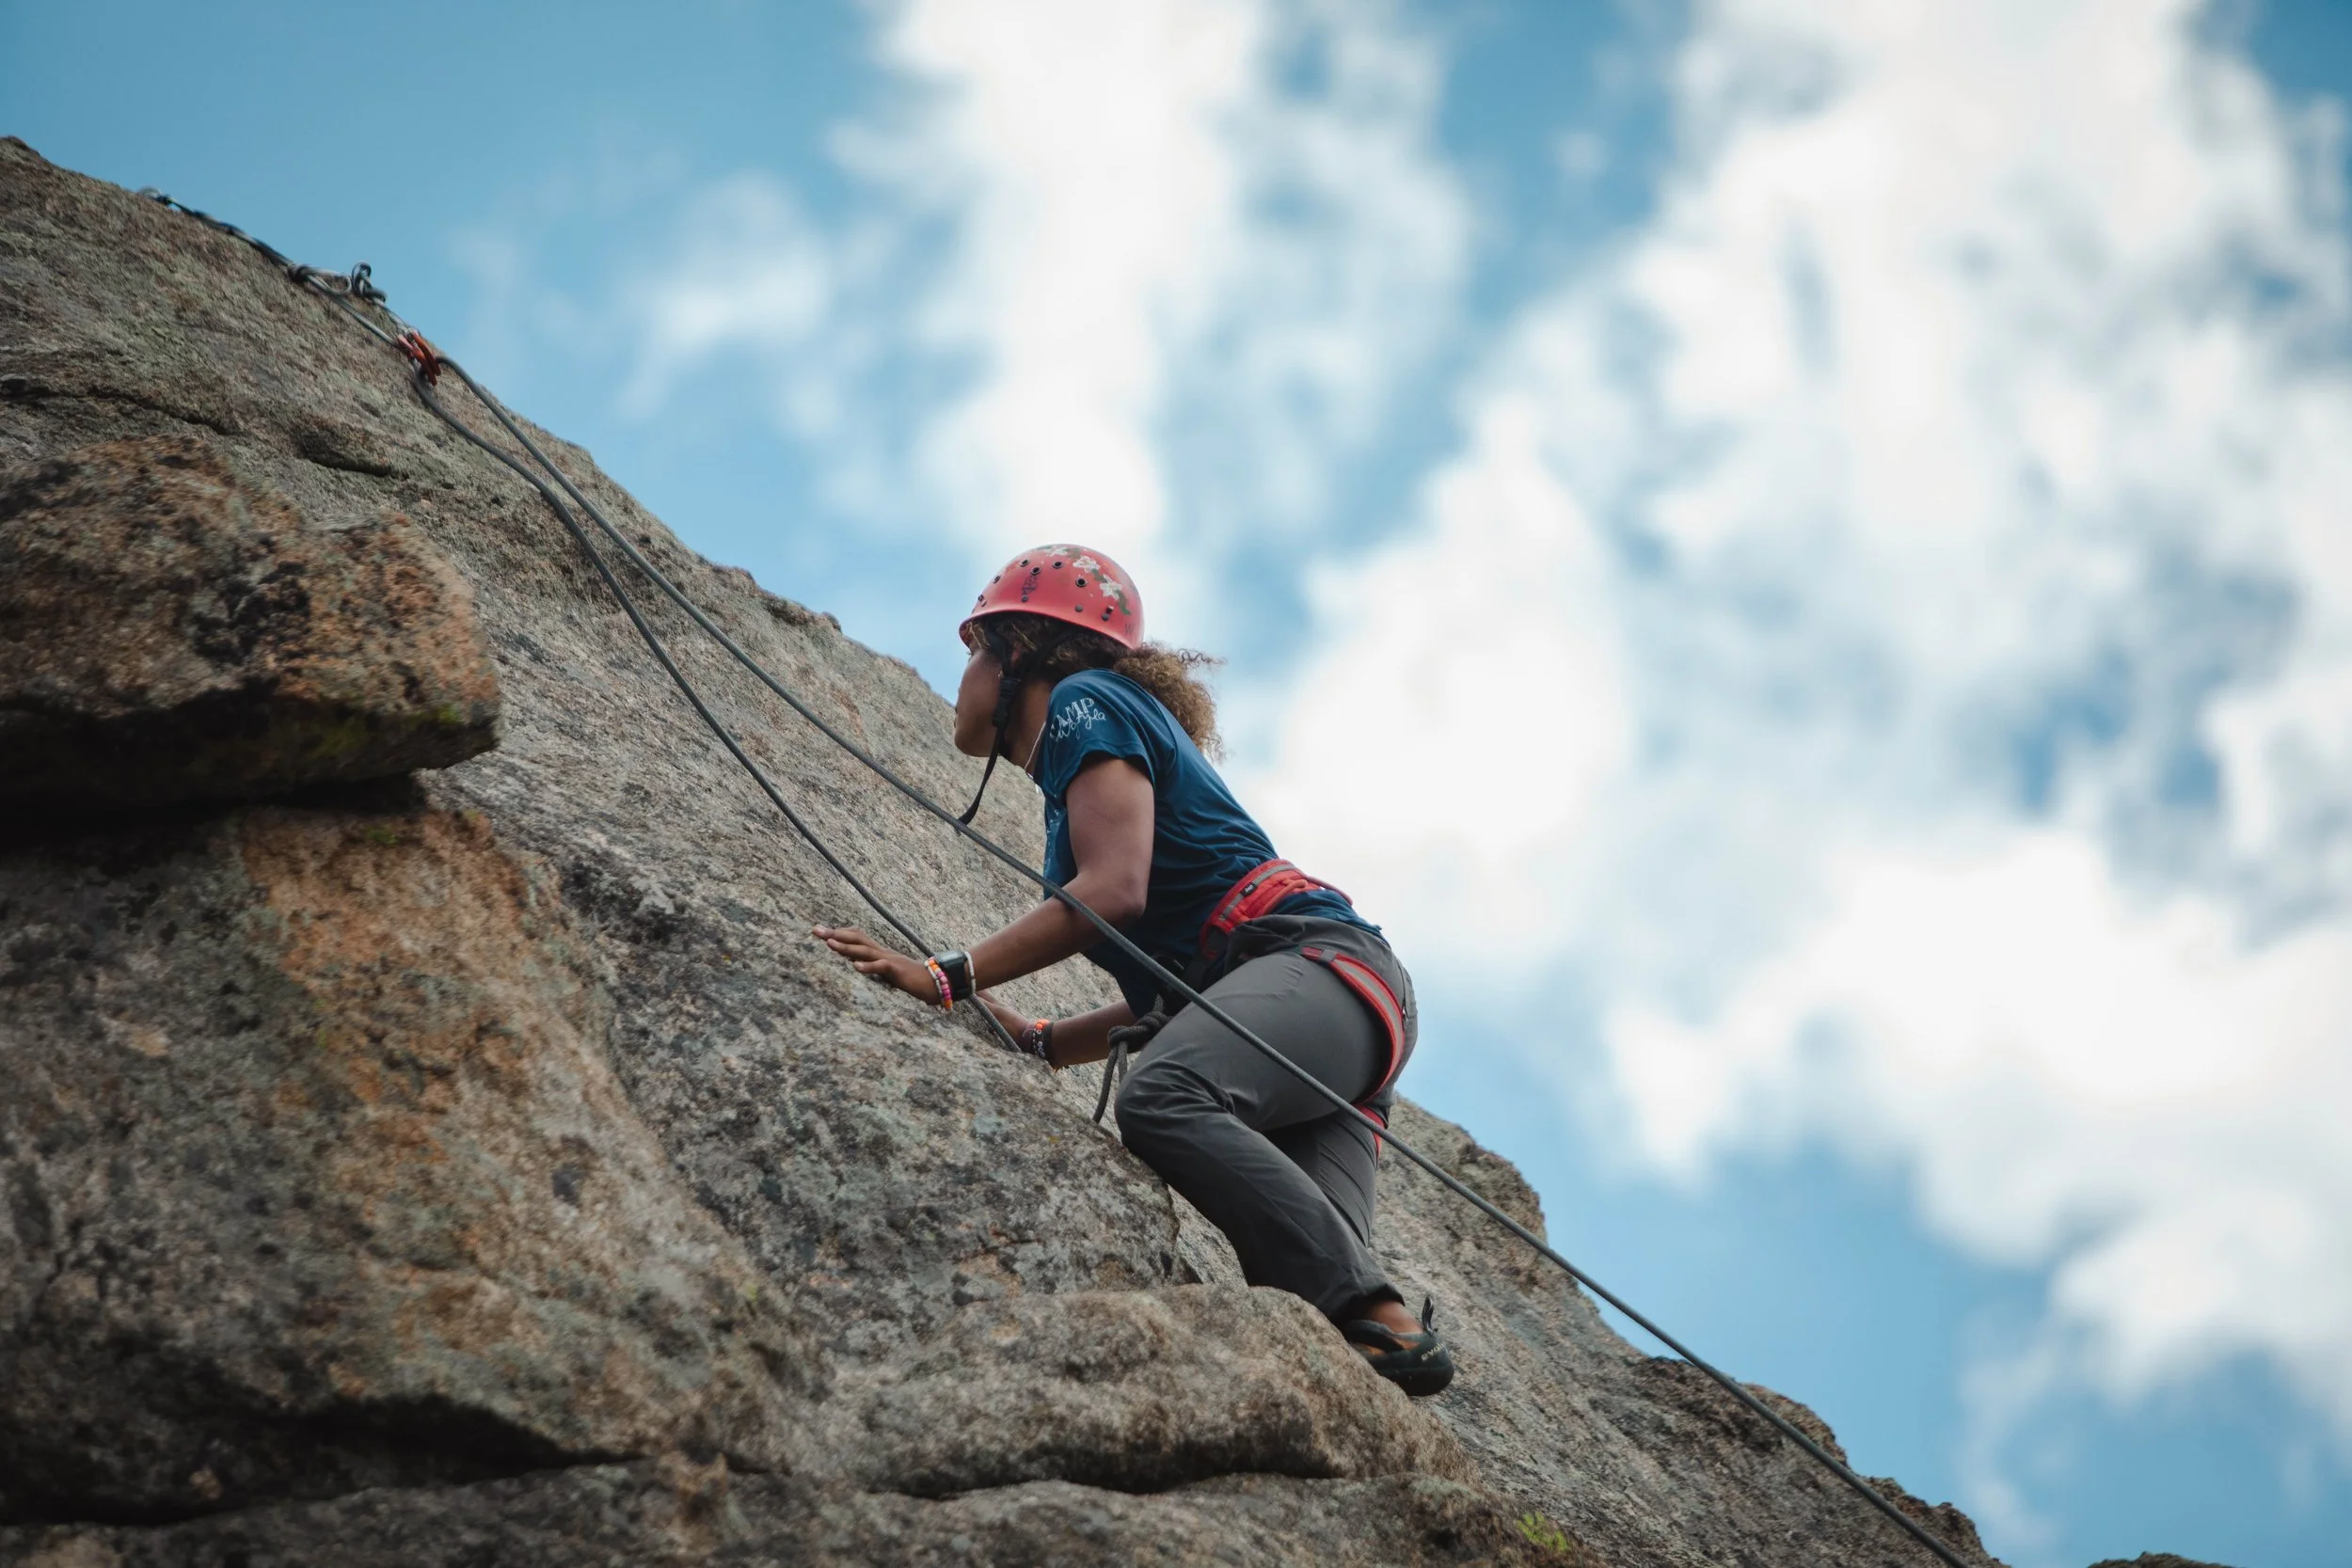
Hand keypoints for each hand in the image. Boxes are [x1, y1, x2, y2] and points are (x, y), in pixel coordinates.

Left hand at [813, 925, 935, 1003]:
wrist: (937, 982)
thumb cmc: (912, 979)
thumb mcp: (887, 971)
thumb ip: (873, 965)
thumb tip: (855, 962)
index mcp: (879, 952)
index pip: (857, 937)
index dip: (839, 933)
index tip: (821, 931)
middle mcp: (882, 952)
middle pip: (856, 938)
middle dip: (835, 934)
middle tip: (815, 930)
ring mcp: (890, 960)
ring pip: (865, 950)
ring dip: (846, 947)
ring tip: (829, 943)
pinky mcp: (897, 971)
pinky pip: (881, 967)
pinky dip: (868, 966)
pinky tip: (855, 966)